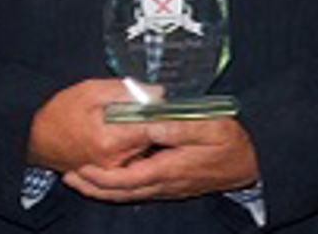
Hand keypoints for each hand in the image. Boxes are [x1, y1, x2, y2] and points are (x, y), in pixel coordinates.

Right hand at [27, 79, 155, 174]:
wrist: (38, 139)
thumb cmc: (60, 114)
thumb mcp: (92, 92)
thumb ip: (126, 91)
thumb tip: (157, 92)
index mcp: (111, 139)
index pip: (156, 130)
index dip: (167, 115)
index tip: (170, 105)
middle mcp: (115, 161)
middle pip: (155, 142)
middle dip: (158, 123)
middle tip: (152, 108)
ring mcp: (114, 171)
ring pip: (147, 151)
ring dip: (149, 135)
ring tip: (136, 119)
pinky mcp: (113, 174)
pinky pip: (136, 158)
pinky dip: (138, 145)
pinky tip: (128, 133)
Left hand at [63, 117, 258, 201]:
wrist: (249, 166)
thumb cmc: (231, 144)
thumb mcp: (209, 126)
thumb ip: (177, 125)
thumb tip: (148, 122)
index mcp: (167, 169)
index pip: (124, 179)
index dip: (99, 175)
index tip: (79, 165)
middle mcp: (163, 184)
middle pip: (120, 192)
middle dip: (92, 186)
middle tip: (68, 174)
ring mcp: (167, 188)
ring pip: (127, 195)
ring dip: (101, 189)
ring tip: (80, 179)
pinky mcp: (171, 186)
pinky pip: (137, 192)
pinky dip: (118, 188)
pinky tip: (110, 178)